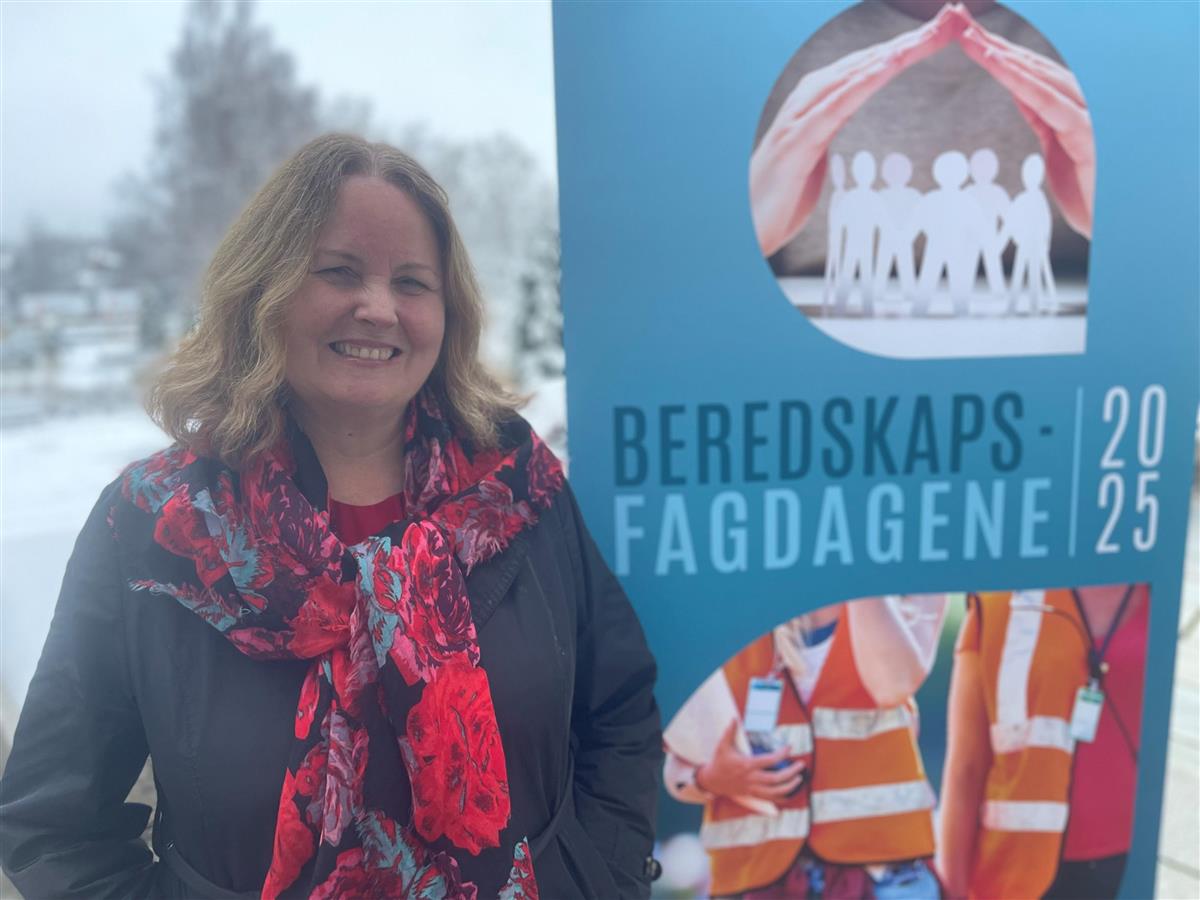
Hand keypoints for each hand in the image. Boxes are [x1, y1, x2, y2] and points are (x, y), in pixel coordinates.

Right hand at [695, 720, 806, 800]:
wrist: (712, 782)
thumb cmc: (719, 762)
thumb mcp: (722, 745)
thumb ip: (729, 731)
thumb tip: (734, 718)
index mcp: (746, 765)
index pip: (769, 760)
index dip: (781, 754)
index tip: (790, 747)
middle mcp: (751, 778)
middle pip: (776, 779)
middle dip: (791, 772)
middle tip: (801, 764)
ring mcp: (753, 788)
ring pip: (775, 792)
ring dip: (790, 786)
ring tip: (799, 778)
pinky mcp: (753, 794)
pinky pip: (770, 799)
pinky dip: (782, 796)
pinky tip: (790, 791)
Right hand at [750, 4, 964, 255]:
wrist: (746, 230)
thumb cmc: (779, 199)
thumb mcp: (813, 158)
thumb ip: (829, 131)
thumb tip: (846, 117)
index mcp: (816, 103)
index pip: (868, 67)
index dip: (906, 47)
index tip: (943, 31)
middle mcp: (807, 100)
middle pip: (867, 61)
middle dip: (910, 39)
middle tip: (952, 18)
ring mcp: (799, 119)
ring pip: (854, 75)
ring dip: (894, 53)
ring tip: (931, 34)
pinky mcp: (796, 142)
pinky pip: (836, 106)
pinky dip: (863, 82)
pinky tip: (888, 67)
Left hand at [951, 4, 1094, 236]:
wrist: (1110, 223)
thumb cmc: (1086, 191)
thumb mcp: (1055, 149)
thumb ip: (1042, 118)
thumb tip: (1022, 93)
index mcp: (1066, 106)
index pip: (1026, 74)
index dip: (997, 53)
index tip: (967, 37)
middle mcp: (1078, 102)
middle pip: (1029, 66)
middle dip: (993, 44)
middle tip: (959, 21)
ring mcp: (1085, 113)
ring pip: (1037, 77)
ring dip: (1002, 56)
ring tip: (971, 38)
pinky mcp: (1086, 131)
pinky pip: (1048, 102)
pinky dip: (1023, 82)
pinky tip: (1000, 65)